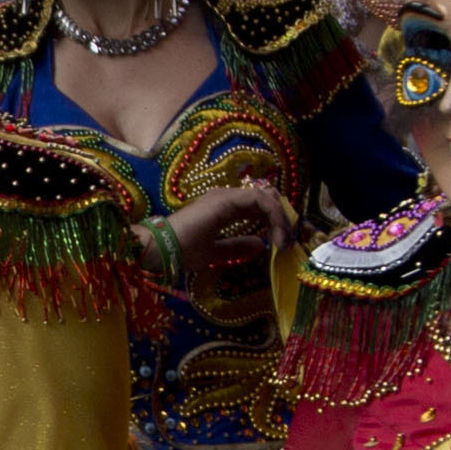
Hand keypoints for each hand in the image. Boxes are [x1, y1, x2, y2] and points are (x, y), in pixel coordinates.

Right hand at [158, 180, 292, 280]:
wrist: (160, 250)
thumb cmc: (181, 252)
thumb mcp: (216, 253)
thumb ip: (237, 247)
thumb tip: (260, 245)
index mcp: (223, 208)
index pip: (257, 207)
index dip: (274, 221)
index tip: (282, 244)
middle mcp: (226, 198)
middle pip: (265, 199)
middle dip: (282, 217)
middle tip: (290, 239)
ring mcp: (226, 196)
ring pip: (265, 197)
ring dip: (280, 217)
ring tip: (286, 239)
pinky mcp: (226, 200)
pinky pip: (259, 200)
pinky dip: (273, 214)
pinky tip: (278, 233)